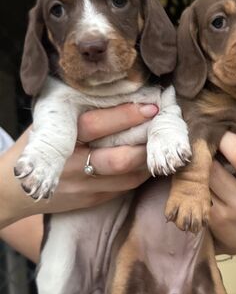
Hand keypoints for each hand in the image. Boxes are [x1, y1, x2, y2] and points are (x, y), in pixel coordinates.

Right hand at [0, 102, 157, 227]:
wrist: (12, 190)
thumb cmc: (36, 146)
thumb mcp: (49, 124)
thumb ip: (79, 113)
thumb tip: (120, 92)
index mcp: (62, 139)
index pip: (98, 125)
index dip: (127, 115)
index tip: (151, 106)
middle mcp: (74, 165)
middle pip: (119, 158)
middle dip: (146, 143)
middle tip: (163, 129)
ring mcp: (85, 187)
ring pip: (128, 177)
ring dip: (149, 160)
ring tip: (160, 144)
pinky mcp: (94, 200)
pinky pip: (126, 187)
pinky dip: (141, 173)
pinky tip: (148, 160)